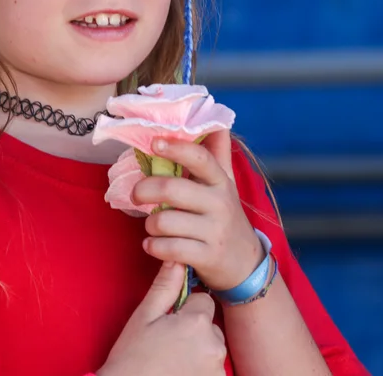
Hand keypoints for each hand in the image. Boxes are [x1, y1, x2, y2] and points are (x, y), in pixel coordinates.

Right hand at [99, 262, 226, 375]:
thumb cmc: (132, 358)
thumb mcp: (144, 317)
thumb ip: (164, 287)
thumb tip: (176, 260)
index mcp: (196, 323)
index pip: (203, 300)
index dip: (185, 309)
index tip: (169, 323)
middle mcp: (214, 346)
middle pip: (210, 325)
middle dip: (194, 330)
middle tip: (168, 344)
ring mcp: (217, 369)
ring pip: (212, 348)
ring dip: (198, 351)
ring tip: (172, 361)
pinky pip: (213, 369)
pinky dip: (201, 370)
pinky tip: (179, 373)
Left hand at [132, 130, 264, 290]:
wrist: (245, 263)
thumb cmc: (225, 216)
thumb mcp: (226, 184)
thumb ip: (218, 153)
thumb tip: (217, 120)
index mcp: (221, 182)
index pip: (200, 158)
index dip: (175, 148)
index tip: (154, 142)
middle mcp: (220, 204)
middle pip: (172, 189)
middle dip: (145, 190)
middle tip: (136, 194)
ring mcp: (215, 231)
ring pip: (165, 221)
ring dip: (150, 224)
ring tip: (152, 225)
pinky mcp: (207, 256)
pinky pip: (168, 248)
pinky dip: (153, 246)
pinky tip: (153, 244)